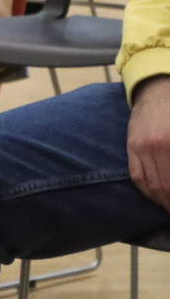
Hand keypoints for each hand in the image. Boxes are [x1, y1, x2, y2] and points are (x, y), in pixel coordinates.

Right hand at [129, 77, 169, 211]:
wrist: (156, 91)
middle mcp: (156, 147)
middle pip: (167, 187)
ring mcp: (141, 148)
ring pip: (152, 185)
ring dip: (163, 201)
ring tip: (169, 207)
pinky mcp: (131, 147)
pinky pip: (137, 176)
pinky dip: (148, 192)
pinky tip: (156, 198)